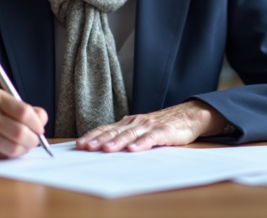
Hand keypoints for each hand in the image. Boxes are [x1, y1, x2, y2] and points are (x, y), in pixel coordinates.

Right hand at [0, 87, 47, 159]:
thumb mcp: (3, 104)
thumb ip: (25, 109)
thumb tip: (42, 119)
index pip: (23, 111)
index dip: (37, 123)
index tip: (39, 129)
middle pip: (20, 132)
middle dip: (32, 140)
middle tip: (33, 141)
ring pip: (12, 148)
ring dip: (23, 150)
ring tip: (22, 146)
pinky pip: (1, 156)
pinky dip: (10, 155)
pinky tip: (8, 149)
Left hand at [74, 99, 226, 152]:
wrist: (186, 117)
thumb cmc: (160, 126)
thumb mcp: (139, 130)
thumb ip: (124, 136)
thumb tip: (102, 147)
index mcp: (128, 123)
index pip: (106, 128)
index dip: (92, 136)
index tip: (79, 144)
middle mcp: (135, 123)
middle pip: (114, 132)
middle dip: (99, 140)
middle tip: (86, 147)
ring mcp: (149, 127)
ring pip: (129, 135)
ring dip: (116, 142)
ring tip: (106, 149)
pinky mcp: (163, 132)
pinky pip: (150, 139)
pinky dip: (141, 144)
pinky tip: (133, 150)